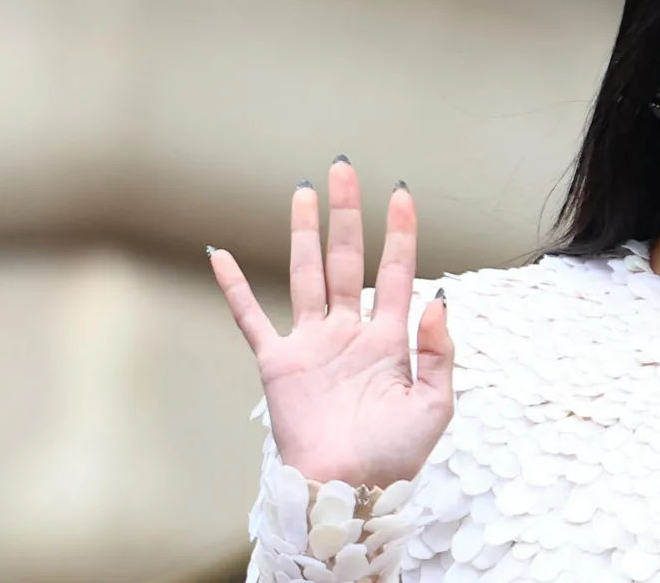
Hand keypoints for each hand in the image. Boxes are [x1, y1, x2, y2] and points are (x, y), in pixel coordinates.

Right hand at [210, 158, 452, 487]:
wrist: (348, 491)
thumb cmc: (394, 456)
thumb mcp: (435, 405)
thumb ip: (440, 350)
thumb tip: (440, 295)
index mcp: (388, 339)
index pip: (396, 272)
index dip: (399, 233)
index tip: (400, 193)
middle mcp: (349, 332)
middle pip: (347, 259)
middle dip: (346, 214)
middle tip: (342, 168)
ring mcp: (312, 344)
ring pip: (307, 275)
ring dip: (304, 234)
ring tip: (303, 192)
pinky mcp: (278, 363)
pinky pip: (251, 318)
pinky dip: (234, 287)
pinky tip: (220, 255)